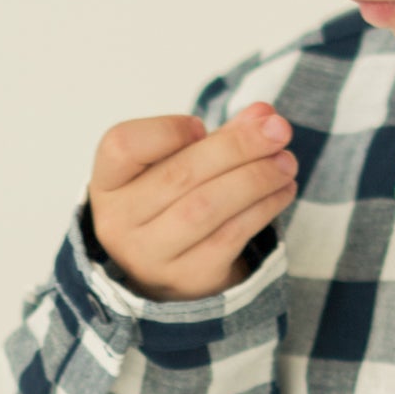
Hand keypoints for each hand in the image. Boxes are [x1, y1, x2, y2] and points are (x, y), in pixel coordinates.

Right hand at [89, 103, 297, 298]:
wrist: (167, 275)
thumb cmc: (170, 205)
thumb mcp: (178, 166)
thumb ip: (218, 137)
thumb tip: (265, 115)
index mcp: (108, 184)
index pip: (123, 145)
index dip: (167, 130)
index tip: (201, 127)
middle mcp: (119, 223)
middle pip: (179, 174)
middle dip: (237, 146)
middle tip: (279, 130)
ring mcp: (151, 256)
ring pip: (207, 206)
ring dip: (256, 178)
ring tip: (286, 162)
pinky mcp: (188, 278)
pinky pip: (230, 236)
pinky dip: (263, 208)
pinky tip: (282, 190)